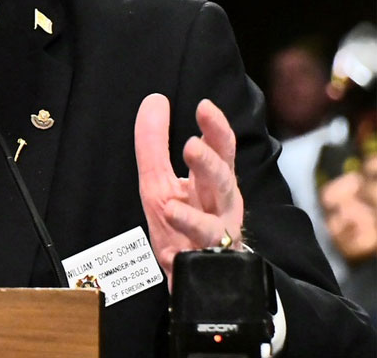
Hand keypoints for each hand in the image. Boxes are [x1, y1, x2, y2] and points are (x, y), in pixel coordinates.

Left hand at [134, 93, 244, 289]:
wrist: (197, 279)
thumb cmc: (181, 224)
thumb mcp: (160, 181)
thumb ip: (154, 143)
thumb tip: (154, 100)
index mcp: (213, 185)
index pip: (221, 151)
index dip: (216, 129)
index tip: (204, 106)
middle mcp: (221, 209)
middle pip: (225, 182)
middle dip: (211, 163)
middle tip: (191, 145)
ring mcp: (217, 239)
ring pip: (215, 224)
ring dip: (194, 212)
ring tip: (172, 200)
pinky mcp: (205, 266)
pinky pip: (196, 259)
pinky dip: (182, 251)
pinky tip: (169, 242)